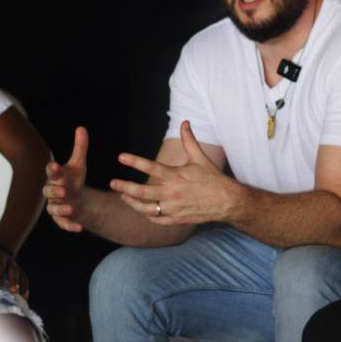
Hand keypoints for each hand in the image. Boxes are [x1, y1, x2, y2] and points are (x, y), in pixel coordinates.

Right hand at [44, 126, 88, 232]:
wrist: (75, 199)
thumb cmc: (73, 180)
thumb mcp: (79, 164)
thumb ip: (80, 148)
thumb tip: (81, 128)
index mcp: (56, 177)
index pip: (51, 172)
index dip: (53, 169)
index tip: (55, 165)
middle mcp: (52, 192)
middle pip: (48, 192)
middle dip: (54, 191)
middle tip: (63, 190)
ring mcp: (56, 206)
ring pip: (53, 209)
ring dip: (61, 209)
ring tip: (70, 208)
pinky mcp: (62, 219)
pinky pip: (63, 224)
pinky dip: (70, 226)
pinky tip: (79, 229)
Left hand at [109, 121, 233, 224]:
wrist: (227, 201)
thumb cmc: (213, 178)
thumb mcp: (200, 157)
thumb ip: (189, 140)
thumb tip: (185, 122)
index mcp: (176, 176)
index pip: (150, 167)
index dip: (134, 161)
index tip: (121, 157)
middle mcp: (172, 193)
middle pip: (141, 192)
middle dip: (124, 188)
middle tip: (113, 183)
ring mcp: (173, 208)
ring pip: (145, 208)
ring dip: (132, 203)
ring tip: (123, 196)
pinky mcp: (177, 219)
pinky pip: (157, 219)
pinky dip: (147, 215)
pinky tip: (141, 209)